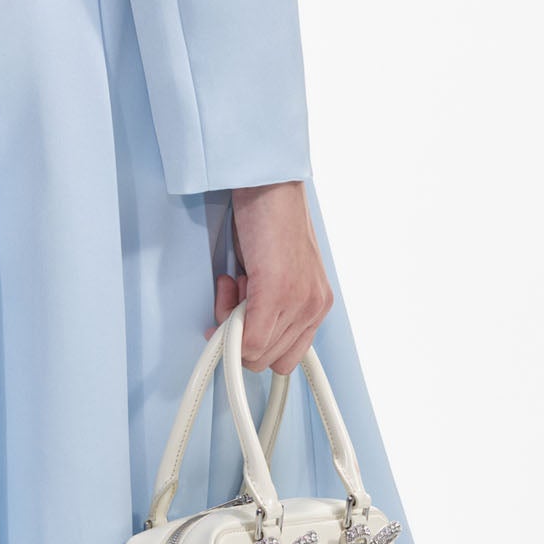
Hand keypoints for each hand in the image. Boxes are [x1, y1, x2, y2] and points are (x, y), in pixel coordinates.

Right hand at [214, 180, 330, 375]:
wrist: (269, 182)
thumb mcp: (273, 272)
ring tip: (234, 283)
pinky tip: (229, 285)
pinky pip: (247, 339)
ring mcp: (300, 301)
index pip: (286, 356)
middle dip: (240, 336)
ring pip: (255, 352)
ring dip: (231, 322)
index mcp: (316, 303)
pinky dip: (227, 323)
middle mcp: (314, 306)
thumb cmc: (268, 219)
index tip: (237, 326)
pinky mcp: (279, 292)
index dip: (253, 346)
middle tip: (233, 297)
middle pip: (268, 360)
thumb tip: (241, 333)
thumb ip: (266, 306)